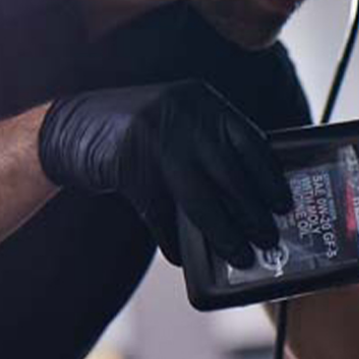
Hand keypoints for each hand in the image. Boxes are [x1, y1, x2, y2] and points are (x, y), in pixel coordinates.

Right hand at [37, 81, 291, 266]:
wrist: (75, 124)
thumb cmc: (142, 129)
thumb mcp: (181, 120)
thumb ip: (211, 144)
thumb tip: (252, 197)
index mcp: (202, 101)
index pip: (249, 140)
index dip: (269, 176)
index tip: (283, 204)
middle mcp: (183, 116)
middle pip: (229, 175)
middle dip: (252, 213)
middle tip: (268, 238)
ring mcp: (155, 141)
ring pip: (199, 199)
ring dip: (222, 232)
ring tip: (240, 254)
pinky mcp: (130, 168)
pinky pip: (160, 214)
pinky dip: (174, 239)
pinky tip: (183, 257)